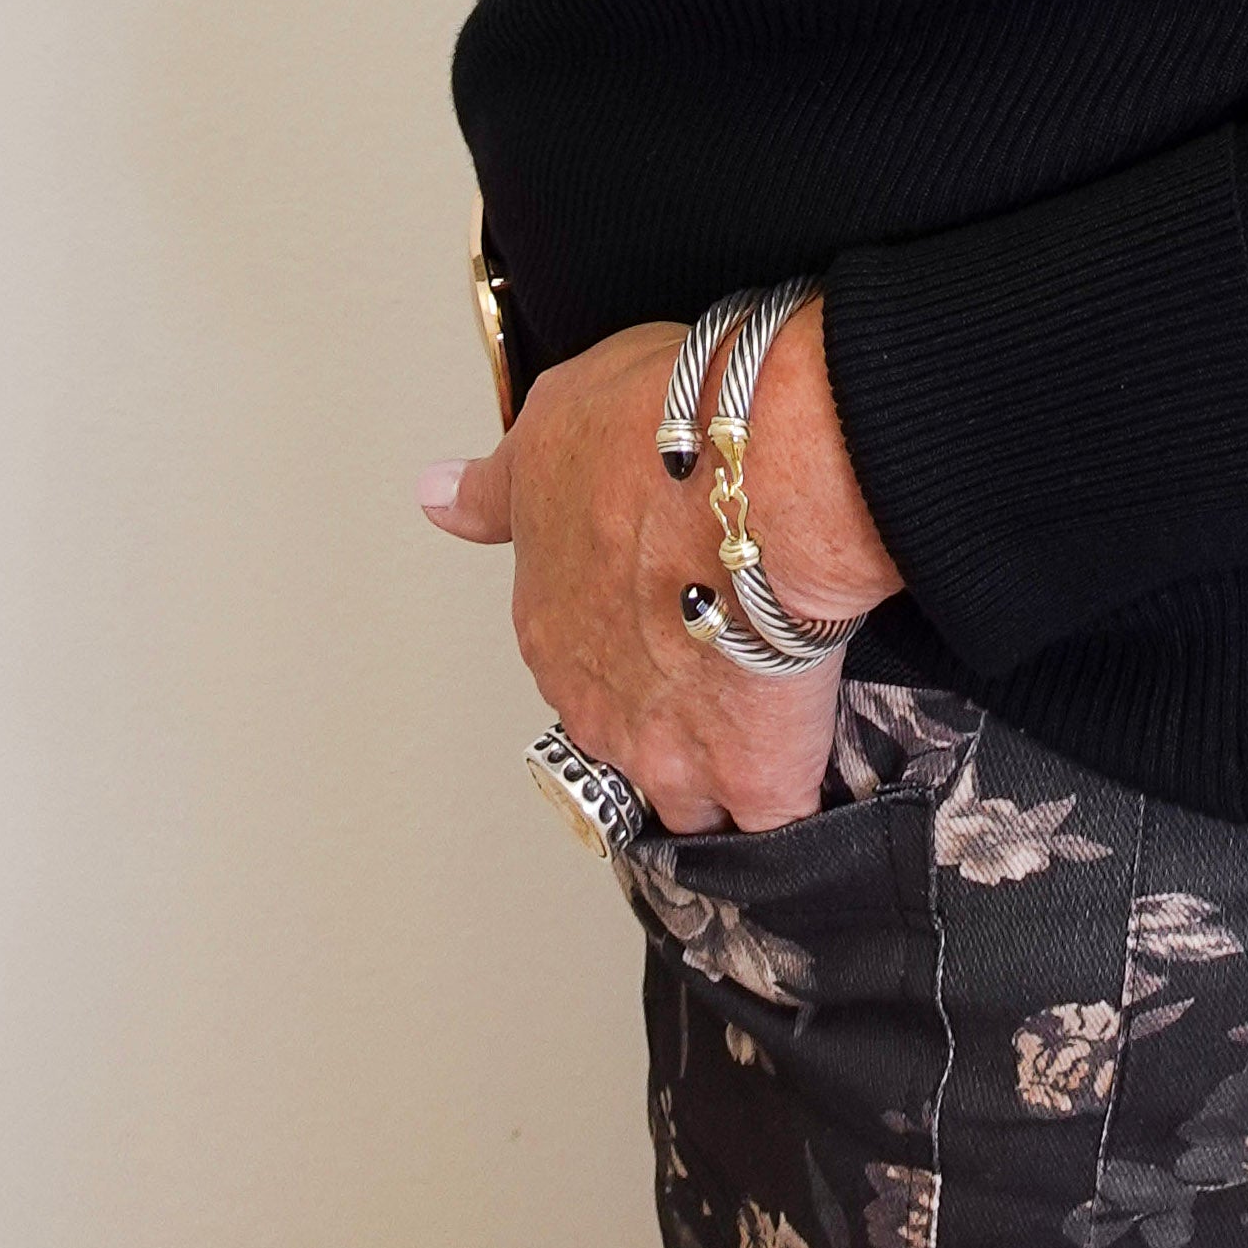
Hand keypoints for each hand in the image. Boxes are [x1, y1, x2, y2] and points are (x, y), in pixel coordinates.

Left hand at [419, 295, 903, 837]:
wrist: (760, 471)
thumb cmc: (664, 433)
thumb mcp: (554, 424)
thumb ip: (500, 486)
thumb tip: (440, 498)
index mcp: (546, 622)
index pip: (572, 656)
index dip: (624, 633)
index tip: (661, 609)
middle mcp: (595, 700)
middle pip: (624, 734)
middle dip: (666, 712)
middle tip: (718, 664)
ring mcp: (670, 753)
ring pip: (687, 798)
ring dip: (717, 777)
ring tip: (762, 735)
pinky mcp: (753, 778)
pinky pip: (770, 824)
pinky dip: (788, 811)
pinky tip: (808, 783)